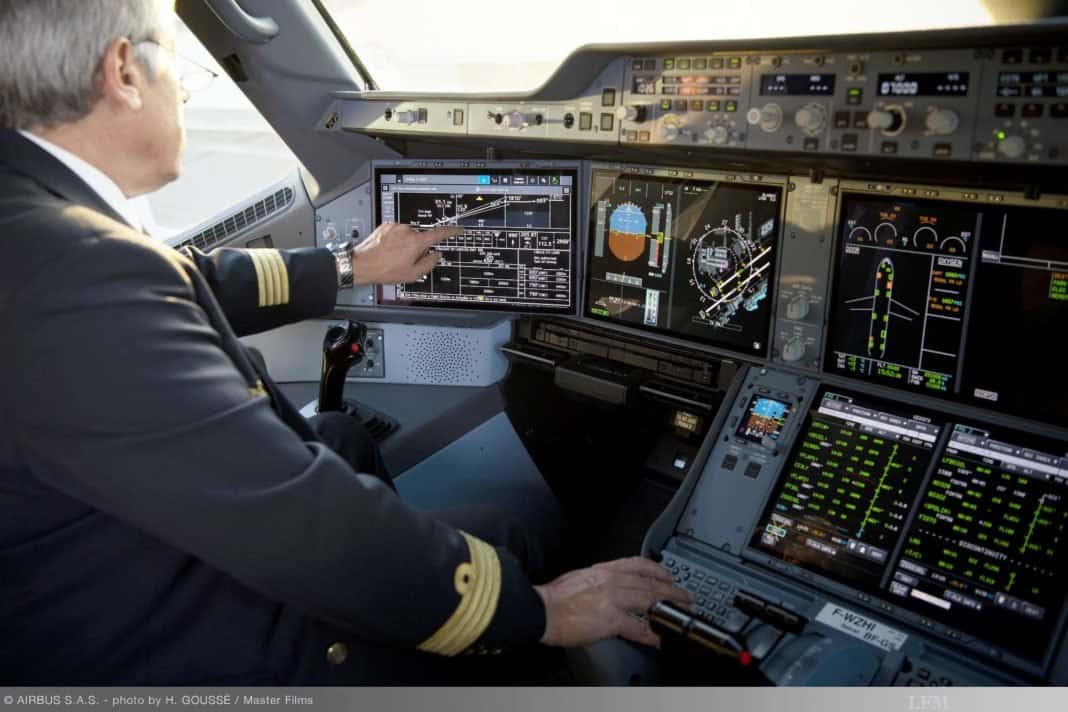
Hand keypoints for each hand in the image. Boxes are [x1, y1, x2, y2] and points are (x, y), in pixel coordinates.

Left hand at [351, 223, 461, 285]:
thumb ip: (429, 263)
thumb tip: (436, 255)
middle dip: (418, 248)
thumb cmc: (385, 270)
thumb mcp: (412, 274)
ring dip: (405, 244)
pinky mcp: (386, 226)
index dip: (451, 231)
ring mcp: (395, 226)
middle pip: (421, 237)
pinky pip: (397, 232)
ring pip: (408, 235)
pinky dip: (395, 241)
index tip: (457, 230)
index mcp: (416, 242)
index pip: (440, 233)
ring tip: (393, 256)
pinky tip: (388, 250)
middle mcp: (407, 230)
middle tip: (407, 260)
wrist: (362, 264)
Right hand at [533, 556, 693, 648]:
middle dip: (671, 589)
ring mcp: (613, 599)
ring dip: (669, 606)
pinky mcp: (611, 619)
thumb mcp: (579, 577)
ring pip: (650, 600)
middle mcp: (612, 580)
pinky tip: (658, 639)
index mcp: (603, 570)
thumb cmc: (553, 597)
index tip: (666, 574)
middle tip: (685, 595)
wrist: (541, 609)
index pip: (637, 564)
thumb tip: (605, 588)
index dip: (656, 569)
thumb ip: (597, 580)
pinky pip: (638, 628)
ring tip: (681, 612)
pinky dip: (651, 634)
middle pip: (650, 582)